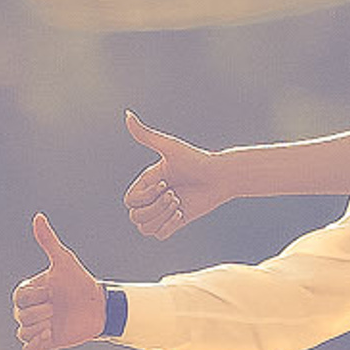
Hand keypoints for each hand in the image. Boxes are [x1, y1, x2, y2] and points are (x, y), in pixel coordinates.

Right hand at [14, 214, 105, 349]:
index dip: (36, 296)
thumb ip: (49, 241)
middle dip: (41, 312)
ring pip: (23, 332)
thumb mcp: (64, 261)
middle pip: (21, 316)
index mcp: (29, 292)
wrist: (99, 306)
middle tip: (57, 308)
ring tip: (56, 321)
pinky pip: (28, 349)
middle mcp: (29, 310)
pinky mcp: (44, 343)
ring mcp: (36, 327)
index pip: (20, 298)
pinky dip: (37, 344)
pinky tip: (51, 335)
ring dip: (41, 327)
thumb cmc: (80, 282)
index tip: (52, 292)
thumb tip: (38, 217)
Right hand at [122, 110, 227, 239]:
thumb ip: (146, 135)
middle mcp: (153, 197)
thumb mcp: (170, 147)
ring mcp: (164, 210)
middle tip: (175, 195)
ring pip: (145, 227)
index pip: (130, 201)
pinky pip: (159, 235)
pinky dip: (168, 227)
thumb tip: (127, 114)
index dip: (145, 196)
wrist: (222, 176)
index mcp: (147, 182)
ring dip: (161, 218)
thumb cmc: (197, 159)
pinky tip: (183, 214)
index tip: (165, 183)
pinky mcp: (176, 221)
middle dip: (155, 208)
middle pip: (135, 217)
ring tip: (179, 204)